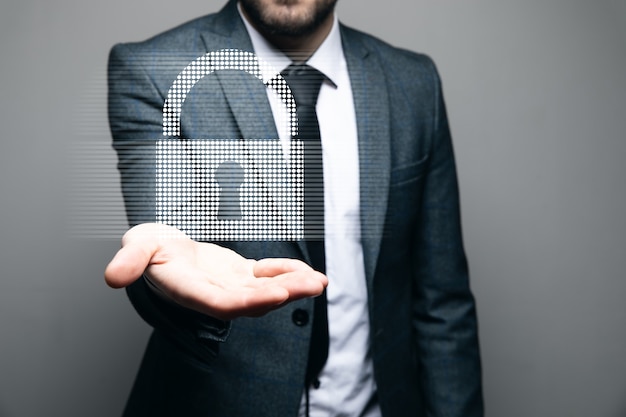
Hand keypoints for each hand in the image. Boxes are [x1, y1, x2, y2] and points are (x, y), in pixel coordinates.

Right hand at [104, 223, 326, 319]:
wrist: (161, 248)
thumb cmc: (149, 247)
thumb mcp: (136, 244)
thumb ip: (130, 260)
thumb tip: (113, 276)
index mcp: (190, 290)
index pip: (221, 303)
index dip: (249, 302)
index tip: (276, 295)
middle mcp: (214, 294)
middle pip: (251, 301)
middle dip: (283, 294)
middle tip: (312, 285)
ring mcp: (230, 285)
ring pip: (264, 291)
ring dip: (293, 286)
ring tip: (319, 281)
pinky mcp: (241, 274)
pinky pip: (267, 276)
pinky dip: (288, 273)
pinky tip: (308, 272)